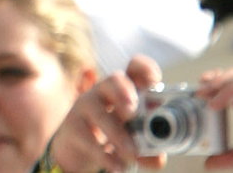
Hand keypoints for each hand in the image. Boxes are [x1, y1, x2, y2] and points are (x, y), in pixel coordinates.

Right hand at [47, 55, 161, 172]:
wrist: (77, 148)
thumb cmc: (113, 135)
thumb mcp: (134, 137)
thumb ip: (149, 145)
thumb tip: (159, 157)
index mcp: (125, 89)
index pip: (135, 68)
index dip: (145, 69)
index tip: (153, 82)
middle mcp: (104, 91)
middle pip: (114, 79)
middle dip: (124, 92)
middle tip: (133, 112)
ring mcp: (86, 106)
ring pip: (100, 113)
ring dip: (117, 134)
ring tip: (131, 154)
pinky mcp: (73, 127)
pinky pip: (88, 139)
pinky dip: (105, 155)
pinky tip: (117, 166)